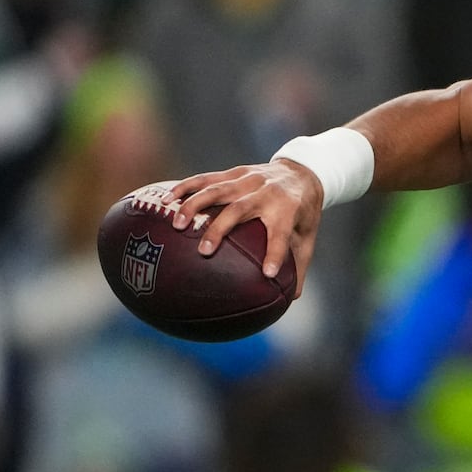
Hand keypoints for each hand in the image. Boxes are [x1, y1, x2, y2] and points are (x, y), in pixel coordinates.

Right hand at [166, 159, 322, 297]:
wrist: (302, 172)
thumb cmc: (302, 213)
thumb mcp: (306, 238)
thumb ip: (298, 267)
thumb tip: (289, 299)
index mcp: (288, 209)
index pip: (281, 233)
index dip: (275, 252)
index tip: (267, 273)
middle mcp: (266, 192)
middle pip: (240, 209)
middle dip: (220, 229)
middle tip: (203, 251)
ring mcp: (248, 179)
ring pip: (218, 190)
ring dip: (195, 205)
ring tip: (176, 225)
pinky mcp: (234, 173)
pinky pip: (205, 178)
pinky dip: (185, 188)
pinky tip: (165, 201)